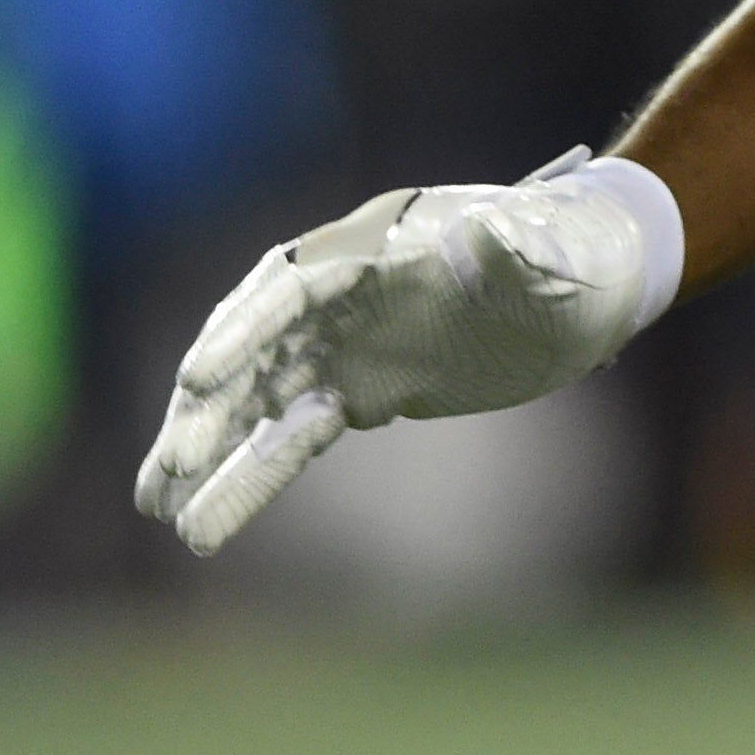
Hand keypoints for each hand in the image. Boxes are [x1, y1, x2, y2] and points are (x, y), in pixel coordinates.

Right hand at [133, 156, 674, 555]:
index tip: (197, 381)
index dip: (245, 333)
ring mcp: (349, 342)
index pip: (291, 288)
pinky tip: (205, 520)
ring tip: (154, 507)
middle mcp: (345, 293)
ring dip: (210, 450)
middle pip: (257, 348)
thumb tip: (490, 233)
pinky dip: (252, 473)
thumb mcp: (558, 253)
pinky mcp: (364, 389)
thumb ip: (519, 248)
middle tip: (165, 469)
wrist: (599, 276)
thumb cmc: (580, 252)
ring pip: (261, 400)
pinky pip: (295, 434)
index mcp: (377, 246)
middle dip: (209, 406)